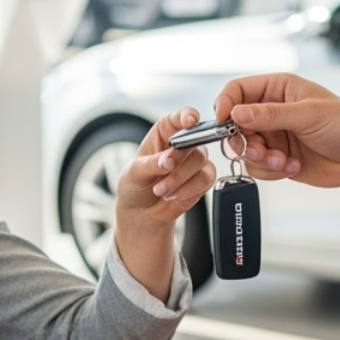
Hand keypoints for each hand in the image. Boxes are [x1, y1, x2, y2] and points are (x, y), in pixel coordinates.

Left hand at [113, 107, 216, 302]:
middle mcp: (181, 147)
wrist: (141, 221)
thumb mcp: (131, 178)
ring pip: (205, 164)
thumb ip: (147, 166)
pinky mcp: (201, 184)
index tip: (190, 121)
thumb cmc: (132, 192)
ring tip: (163, 193)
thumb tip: (162, 158)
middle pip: (196, 143)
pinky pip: (209, 182)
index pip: (178, 119)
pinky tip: (175, 200)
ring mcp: (194, 165)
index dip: (186, 118)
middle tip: (162, 173)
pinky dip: (192, 192)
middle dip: (180, 161)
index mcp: (161, 136)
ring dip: (184, 180)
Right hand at [213, 73, 339, 199]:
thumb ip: (270, 115)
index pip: (238, 90)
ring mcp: (275, 136)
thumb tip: (237, 113)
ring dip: (261, 159)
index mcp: (279, 89)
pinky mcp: (279, 158)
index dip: (226, 104)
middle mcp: (273, 111)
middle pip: (236, 124)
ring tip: (284, 160)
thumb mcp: (308, 114)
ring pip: (245, 149)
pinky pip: (258, 167)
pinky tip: (293, 166)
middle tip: (258, 149)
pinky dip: (272, 171)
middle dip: (245, 141)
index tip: (224, 122)